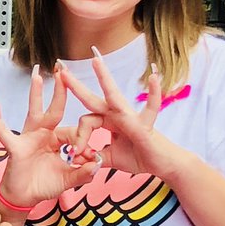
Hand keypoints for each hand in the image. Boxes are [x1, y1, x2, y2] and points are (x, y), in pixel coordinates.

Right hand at [0, 65, 100, 207]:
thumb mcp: (68, 180)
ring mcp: (29, 138)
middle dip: (60, 90)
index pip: (74, 132)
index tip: (90, 157)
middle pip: (55, 109)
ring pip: (34, 112)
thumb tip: (96, 163)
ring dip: (35, 93)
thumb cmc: (43, 185)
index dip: (83, 141)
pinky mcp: (16, 147)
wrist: (23, 198)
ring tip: (37, 75)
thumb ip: (83, 173)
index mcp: (58, 140)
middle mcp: (44, 134)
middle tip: (64, 69)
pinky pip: (5, 132)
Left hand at [59, 52, 185, 178]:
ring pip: (114, 95)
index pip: (86, 121)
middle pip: (92, 98)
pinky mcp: (144, 125)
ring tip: (95, 60)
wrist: (163, 164)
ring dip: (104, 77)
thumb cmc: (139, 157)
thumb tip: (77, 158)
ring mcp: (131, 117)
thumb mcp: (110, 158)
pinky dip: (154, 94)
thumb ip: (94, 156)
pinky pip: (151, 108)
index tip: (75, 153)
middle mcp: (118, 114)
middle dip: (75, 85)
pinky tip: (155, 77)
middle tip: (61, 69)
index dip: (79, 137)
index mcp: (109, 121)